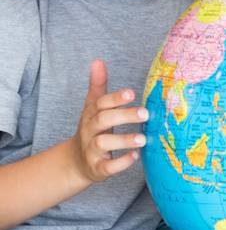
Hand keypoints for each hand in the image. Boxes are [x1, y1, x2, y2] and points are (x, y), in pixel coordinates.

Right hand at [70, 61, 147, 182]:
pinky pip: (107, 166)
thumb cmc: (91, 129)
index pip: (101, 103)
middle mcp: (90, 131)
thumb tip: (98, 61)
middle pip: (103, 120)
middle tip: (145, 113)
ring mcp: (92, 150)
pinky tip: (135, 156)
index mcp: (91, 115)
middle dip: (123, 116)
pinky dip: (121, 163)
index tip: (132, 93)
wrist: (75, 162)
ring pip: (104, 143)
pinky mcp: (97, 168)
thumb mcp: (92, 108)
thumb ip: (98, 86)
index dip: (115, 98)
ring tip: (143, 138)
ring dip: (123, 140)